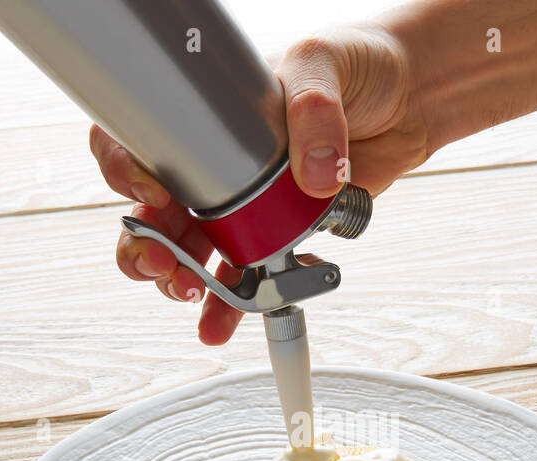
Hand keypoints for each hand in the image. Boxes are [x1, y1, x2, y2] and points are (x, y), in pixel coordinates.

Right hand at [91, 24, 428, 344]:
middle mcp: (215, 164)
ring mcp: (244, 205)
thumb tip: (316, 175)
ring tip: (194, 294)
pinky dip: (231, 305)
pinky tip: (222, 323)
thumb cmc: (355, 63)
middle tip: (163, 261)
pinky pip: (243, 276)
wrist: (408, 99)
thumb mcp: (324, 62)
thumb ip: (315, 111)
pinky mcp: (278, 236)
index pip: (140, 139)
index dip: (128, 170)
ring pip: (189, 253)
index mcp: (207, 115)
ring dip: (181, 280)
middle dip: (146, 244)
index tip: (152, 195)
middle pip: (153, 211)